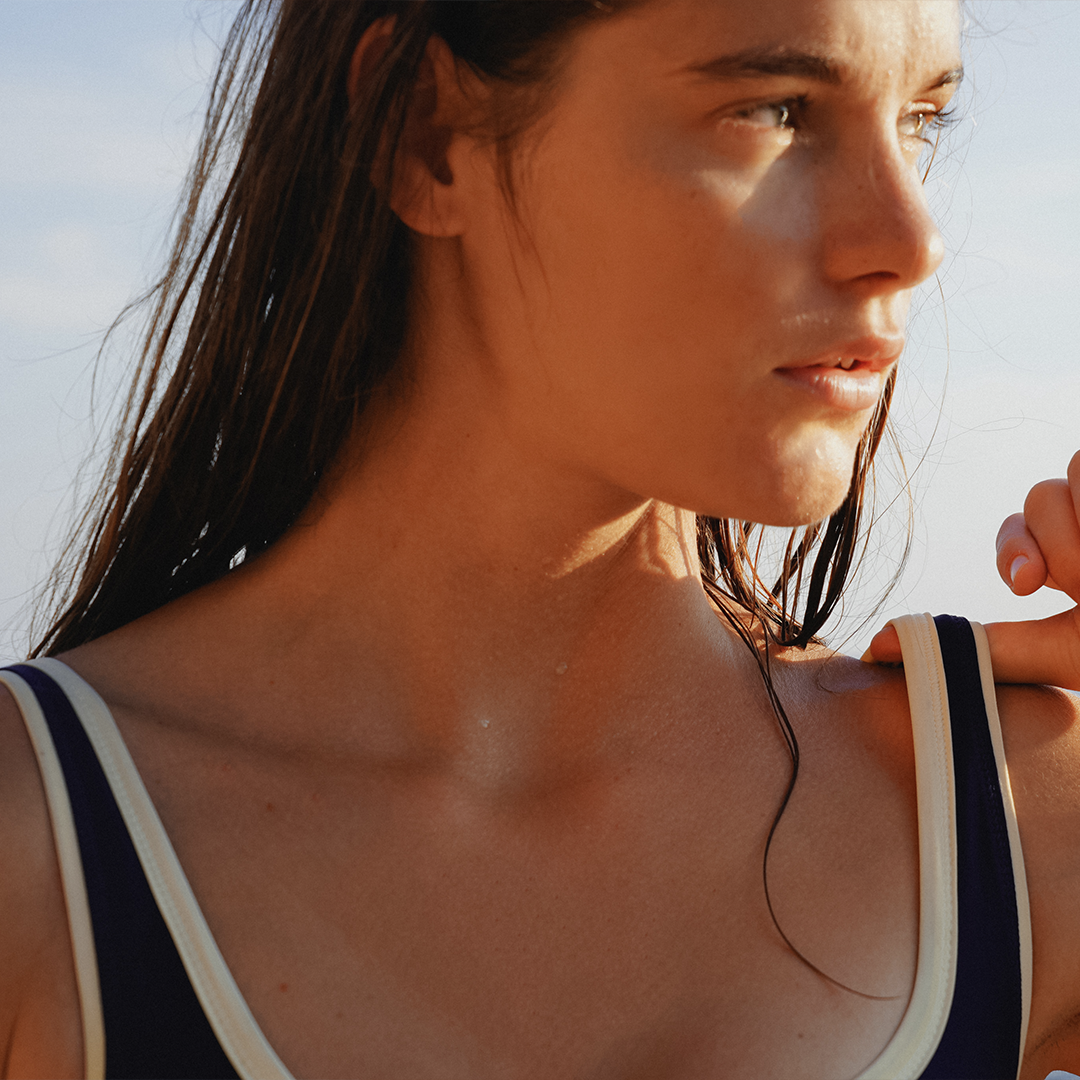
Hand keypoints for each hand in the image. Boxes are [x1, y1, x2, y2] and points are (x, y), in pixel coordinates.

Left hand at [865, 450, 1079, 690]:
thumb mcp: (1064, 654)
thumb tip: (878, 646)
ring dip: (1078, 533)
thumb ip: (990, 647)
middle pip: (1041, 495)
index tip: (1028, 588)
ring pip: (1071, 467)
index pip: (1021, 529)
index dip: (1015, 550)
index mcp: (1078, 563)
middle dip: (1058, 544)